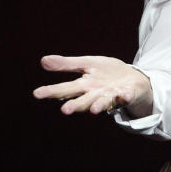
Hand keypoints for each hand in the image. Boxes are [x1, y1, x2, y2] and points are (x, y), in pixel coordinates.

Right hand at [33, 54, 153, 115]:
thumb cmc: (107, 73)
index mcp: (84, 86)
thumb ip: (67, 64)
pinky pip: (126, 97)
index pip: (65, 89)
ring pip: (103, 103)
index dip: (52, 91)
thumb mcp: (87, 64)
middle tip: (65, 110)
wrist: (133, 79)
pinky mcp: (127, 95)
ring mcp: (112, 96)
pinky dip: (124, 97)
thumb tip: (43, 61)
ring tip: (93, 109)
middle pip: (83, 100)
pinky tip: (123, 95)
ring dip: (98, 106)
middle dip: (75, 105)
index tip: (37, 93)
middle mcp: (96, 94)